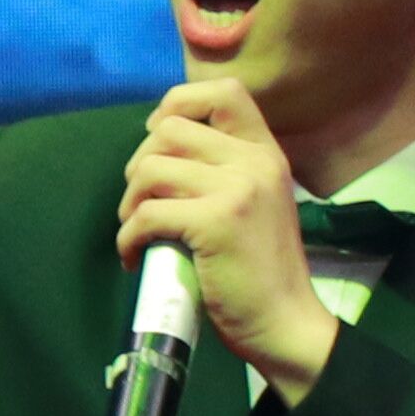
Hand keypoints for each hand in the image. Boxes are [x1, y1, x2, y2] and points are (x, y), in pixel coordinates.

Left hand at [118, 80, 334, 392]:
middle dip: (139, 165)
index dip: (178, 104)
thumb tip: (160, 153)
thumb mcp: (256, 204)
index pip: (223, 91)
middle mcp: (255, 161)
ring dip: (129, 203)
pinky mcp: (215, 223)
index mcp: (266, 153)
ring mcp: (237, 189)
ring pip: (150, 168)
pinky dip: (128, 238)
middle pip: (170, 129)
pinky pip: (146, 214)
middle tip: (141, 203)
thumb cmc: (262, 272)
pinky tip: (135, 257)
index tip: (160, 140)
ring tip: (137, 231)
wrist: (286, 324)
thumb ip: (225, 172)